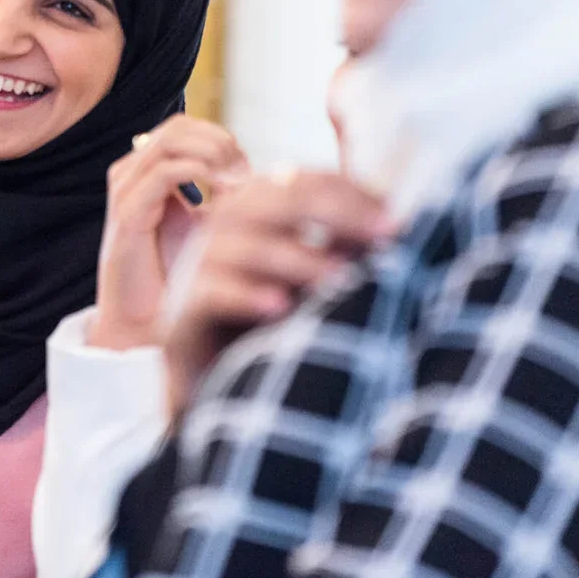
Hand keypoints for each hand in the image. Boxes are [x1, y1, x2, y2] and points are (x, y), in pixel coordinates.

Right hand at [93, 115, 249, 350]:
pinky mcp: (128, 213)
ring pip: (171, 141)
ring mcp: (126, 191)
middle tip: (248, 175)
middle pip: (178, 127)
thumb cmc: (177, 278)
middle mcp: (131, 175)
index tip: (251, 173)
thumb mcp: (209, 229)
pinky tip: (228, 196)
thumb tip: (267, 176)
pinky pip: (165, 173)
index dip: (223, 140)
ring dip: (215, 156)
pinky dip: (202, 175)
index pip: (186, 128)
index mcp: (147, 174)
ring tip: (241, 185)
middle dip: (220, 144)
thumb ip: (226, 198)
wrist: (144, 325)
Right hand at [159, 168, 394, 415]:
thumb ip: (343, 250)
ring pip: (243, 245)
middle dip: (334, 211)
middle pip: (272, 198)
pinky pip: (211, 293)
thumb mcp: (313, 286)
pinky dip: (247, 295)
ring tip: (342, 278)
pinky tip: (282, 308)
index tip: (395, 221)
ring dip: (298, 257)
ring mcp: (197, 270)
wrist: (217, 396)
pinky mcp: (180, 313)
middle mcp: (223, 233)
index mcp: (254, 215)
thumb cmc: (270, 335)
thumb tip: (398, 227)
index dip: (349, 192)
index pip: (300, 181)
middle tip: (385, 235)